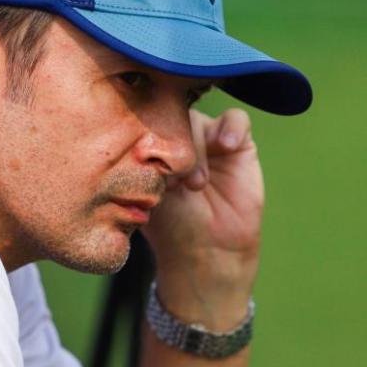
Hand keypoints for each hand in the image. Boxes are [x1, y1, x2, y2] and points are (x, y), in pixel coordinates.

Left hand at [142, 107, 263, 329]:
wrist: (208, 250)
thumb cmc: (172, 225)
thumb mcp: (146, 191)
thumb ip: (140, 161)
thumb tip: (128, 133)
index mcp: (151, 142)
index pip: (143, 118)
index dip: (146, 140)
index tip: (147, 174)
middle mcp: (179, 136)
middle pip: (171, 116)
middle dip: (171, 147)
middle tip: (173, 184)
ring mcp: (209, 137)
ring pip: (198, 120)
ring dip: (197, 149)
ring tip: (197, 184)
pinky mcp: (239, 144)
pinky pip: (235, 119)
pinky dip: (231, 129)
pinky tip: (226, 147)